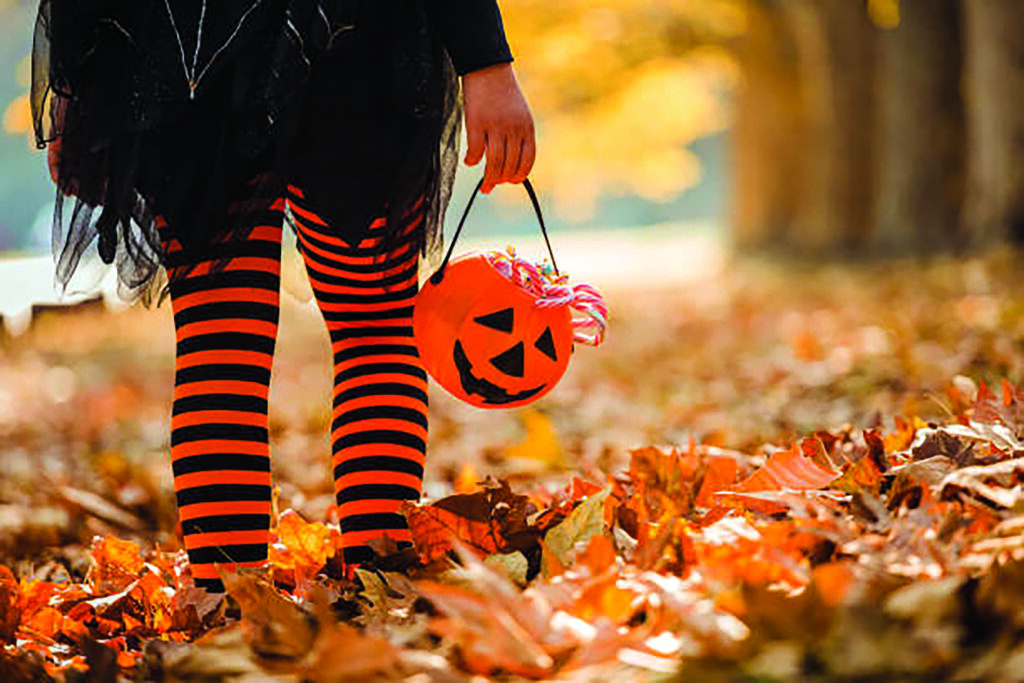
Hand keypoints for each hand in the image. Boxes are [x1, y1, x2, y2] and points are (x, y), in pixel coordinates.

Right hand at [462, 63, 535, 193]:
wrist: (487, 67)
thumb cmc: (503, 94)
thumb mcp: (519, 114)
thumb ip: (518, 137)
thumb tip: (511, 165)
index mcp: (527, 128)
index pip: (527, 161)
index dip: (519, 175)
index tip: (511, 181)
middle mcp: (513, 129)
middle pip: (509, 166)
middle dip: (501, 180)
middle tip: (493, 184)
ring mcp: (495, 127)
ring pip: (493, 164)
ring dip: (488, 179)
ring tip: (485, 185)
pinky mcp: (476, 123)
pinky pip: (475, 151)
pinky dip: (472, 160)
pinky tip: (469, 161)